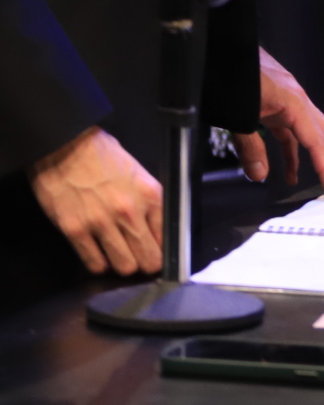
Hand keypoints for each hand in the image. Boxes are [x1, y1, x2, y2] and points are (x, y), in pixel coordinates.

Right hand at [27, 127, 161, 275]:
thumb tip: (157, 229)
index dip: (163, 250)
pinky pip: (94, 262)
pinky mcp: (75, 230)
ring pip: (123, 265)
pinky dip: (98, 264)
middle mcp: (129, 211)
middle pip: (148, 258)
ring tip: (119, 258)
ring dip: (122, 265)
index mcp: (150, 195)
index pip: (167, 237)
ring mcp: (101, 223)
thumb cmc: (102, 157)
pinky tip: (99, 256)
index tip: (158, 253)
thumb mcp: (138, 174)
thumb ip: (148, 202)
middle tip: (140, 261)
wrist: (65, 147)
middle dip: (146, 263)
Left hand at [234, 49, 323, 195]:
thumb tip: (259, 175)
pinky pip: (291, 133)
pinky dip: (293, 153)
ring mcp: (287, 102)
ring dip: (320, 160)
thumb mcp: (236, 116)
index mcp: (293, 102)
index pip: (317, 142)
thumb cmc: (230, 74)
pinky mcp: (275, 105)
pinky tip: (289, 173)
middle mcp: (297, 100)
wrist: (219, 49)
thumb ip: (250, 147)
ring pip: (312, 134)